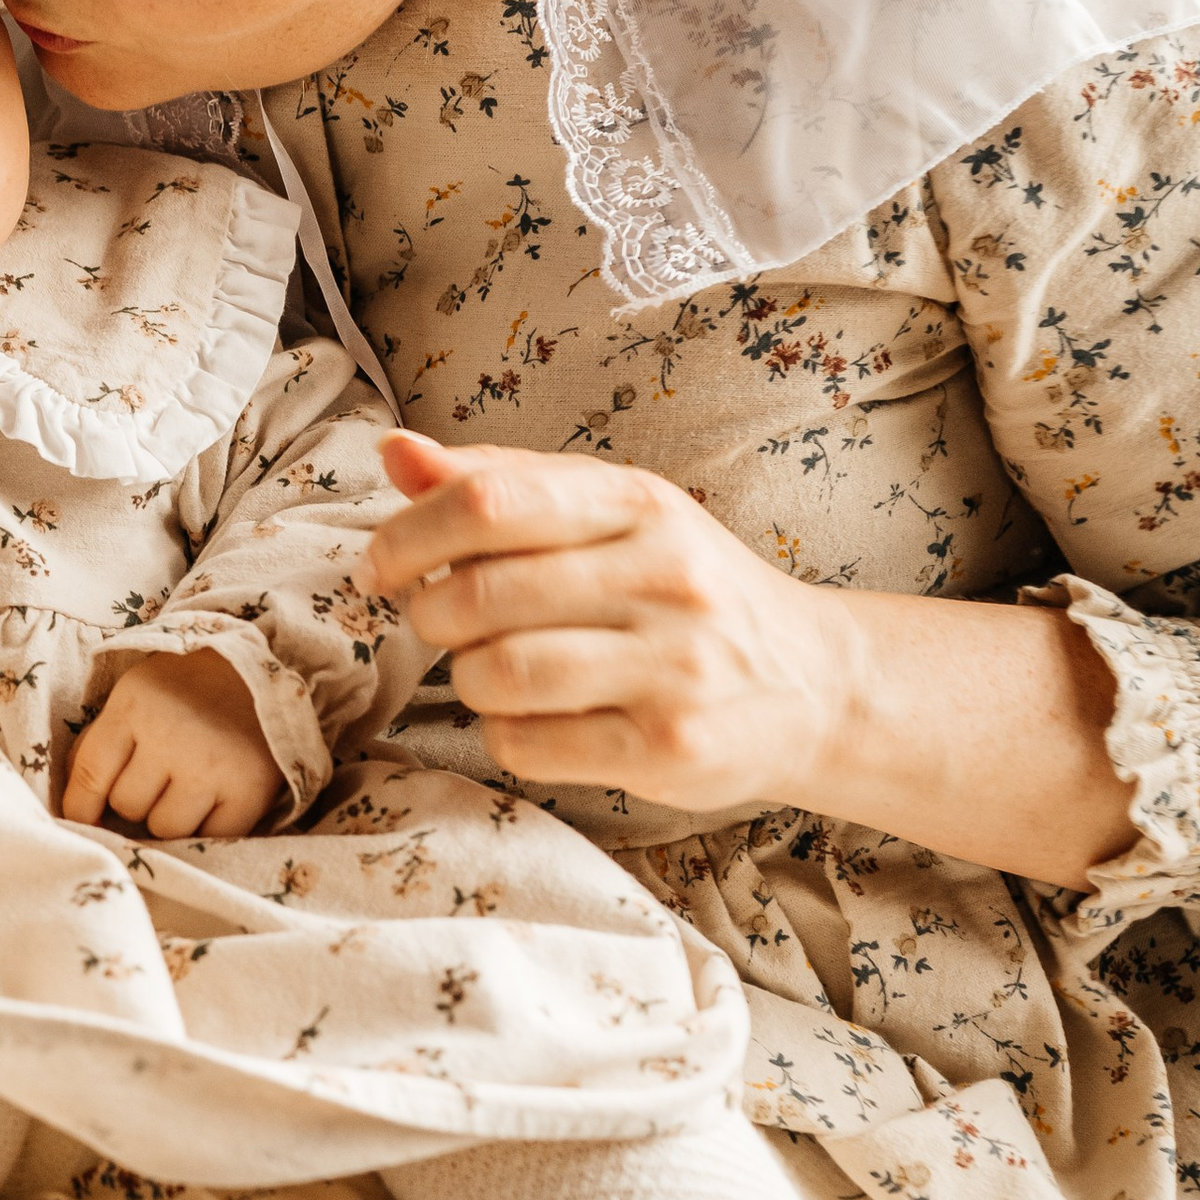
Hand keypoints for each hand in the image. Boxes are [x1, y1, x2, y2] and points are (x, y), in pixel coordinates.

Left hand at [60, 648, 286, 840]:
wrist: (260, 676)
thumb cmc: (186, 689)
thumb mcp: (134, 696)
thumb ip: (98, 745)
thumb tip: (74, 811)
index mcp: (134, 705)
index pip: (90, 775)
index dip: (81, 807)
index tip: (86, 819)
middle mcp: (172, 735)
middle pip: (128, 806)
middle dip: (136, 799)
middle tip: (159, 776)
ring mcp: (213, 766)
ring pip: (164, 828)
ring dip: (169, 816)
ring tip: (186, 787)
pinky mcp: (250, 792)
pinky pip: (209, 838)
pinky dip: (207, 828)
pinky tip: (214, 801)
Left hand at [360, 429, 842, 812]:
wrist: (816, 685)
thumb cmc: (686, 590)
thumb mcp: (612, 514)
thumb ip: (502, 482)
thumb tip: (395, 452)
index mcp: (639, 503)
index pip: (491, 500)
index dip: (410, 534)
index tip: (382, 565)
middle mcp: (663, 577)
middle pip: (480, 594)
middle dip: (433, 614)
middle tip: (444, 622)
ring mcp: (672, 666)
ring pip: (497, 675)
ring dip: (468, 679)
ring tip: (494, 670)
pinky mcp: (667, 747)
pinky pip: (528, 744)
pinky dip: (506, 734)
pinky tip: (536, 717)